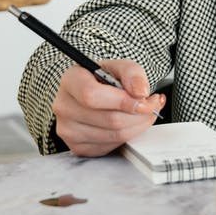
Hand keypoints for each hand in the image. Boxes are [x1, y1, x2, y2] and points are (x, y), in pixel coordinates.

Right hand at [52, 59, 166, 156]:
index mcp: (70, 80)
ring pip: (113, 135)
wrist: (93, 95)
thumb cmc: (104, 80)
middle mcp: (63, 105)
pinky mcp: (77, 147)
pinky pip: (110, 146)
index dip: (122, 100)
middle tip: (152, 105)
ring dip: (137, 126)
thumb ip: (132, 73)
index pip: (92, 95)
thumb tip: (140, 92)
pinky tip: (129, 124)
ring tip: (144, 113)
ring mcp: (68, 129)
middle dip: (139, 114)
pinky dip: (127, 136)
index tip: (144, 99)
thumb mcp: (119, 67)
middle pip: (108, 119)